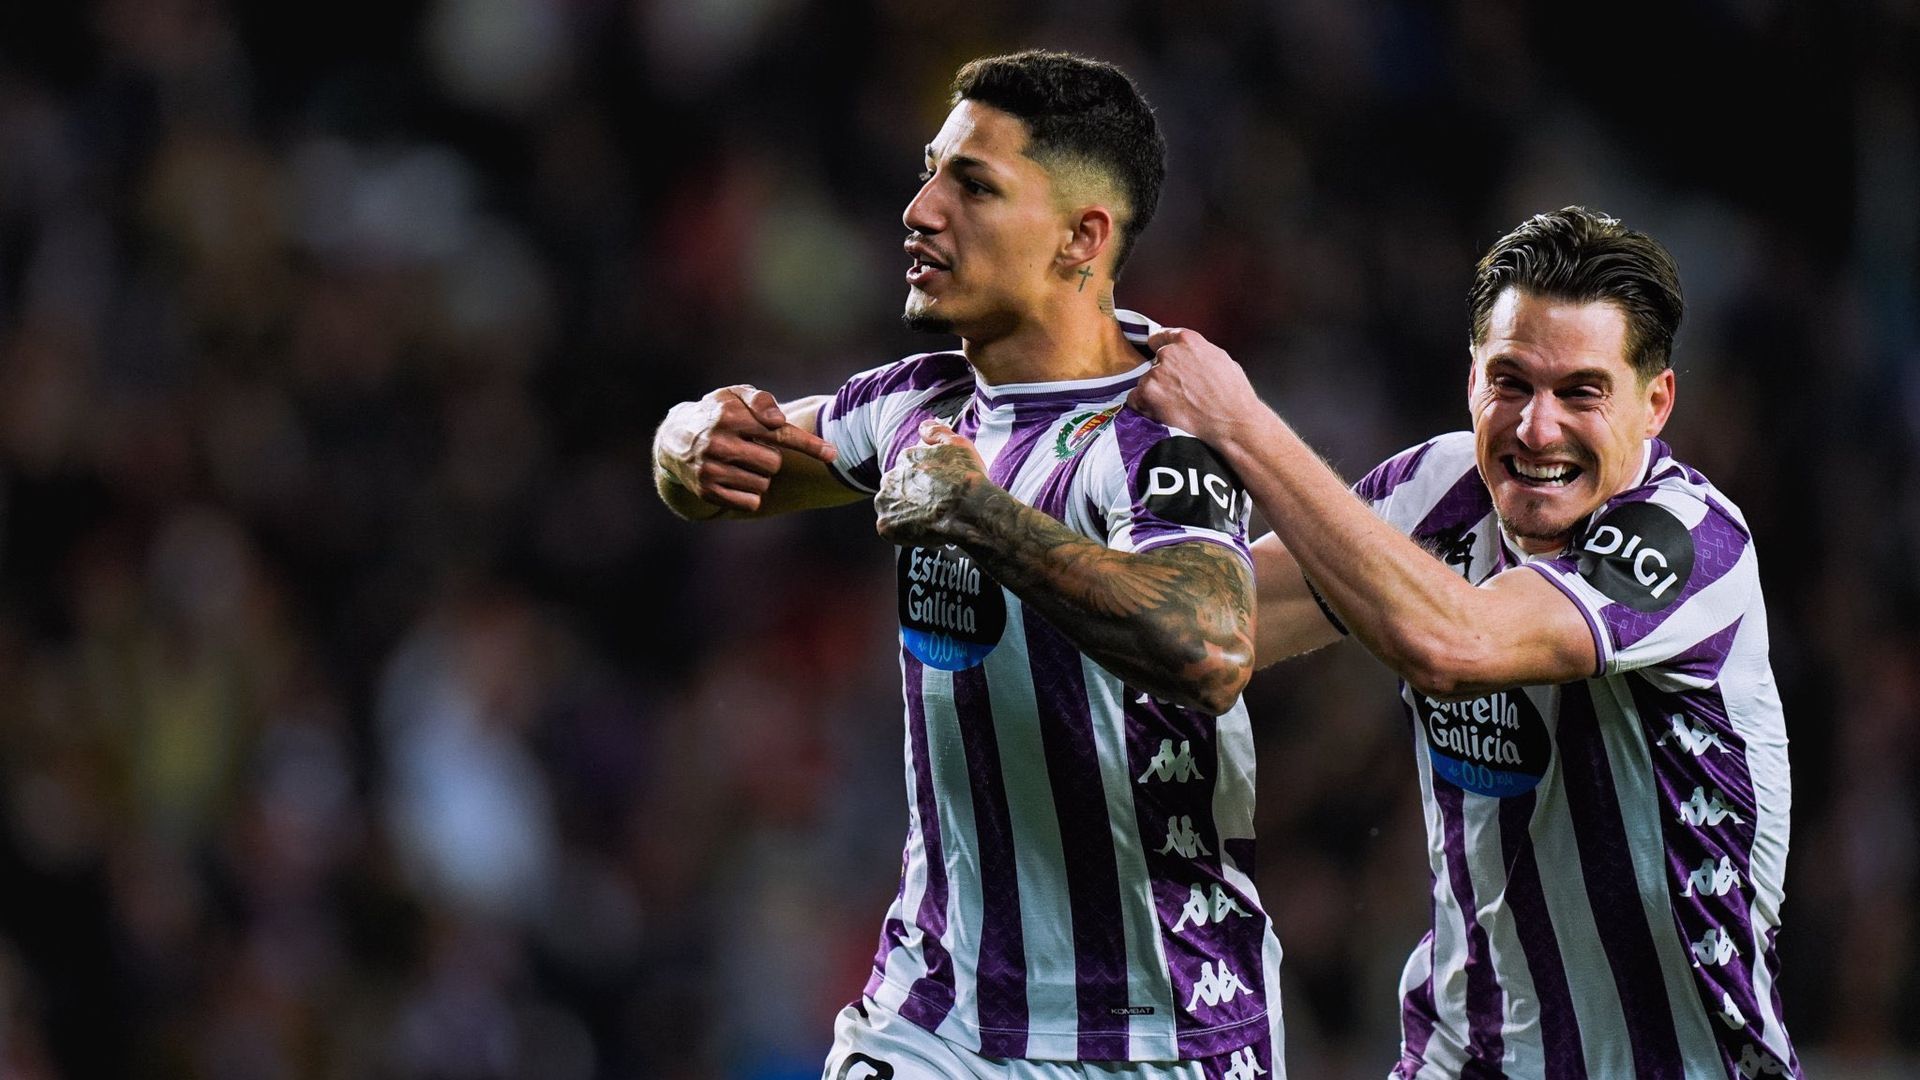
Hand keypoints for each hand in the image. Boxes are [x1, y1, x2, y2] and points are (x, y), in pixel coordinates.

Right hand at [654, 385, 837, 513]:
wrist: (675, 440)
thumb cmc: (717, 414)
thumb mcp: (734, 395)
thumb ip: (760, 401)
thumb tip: (778, 420)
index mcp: (730, 415)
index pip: (778, 433)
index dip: (808, 445)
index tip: (832, 455)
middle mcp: (719, 442)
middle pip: (773, 463)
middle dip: (769, 458)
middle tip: (752, 449)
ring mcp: (711, 468)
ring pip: (763, 484)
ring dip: (759, 476)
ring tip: (741, 463)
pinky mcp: (707, 490)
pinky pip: (751, 502)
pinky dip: (750, 495)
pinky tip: (735, 480)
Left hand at [875, 420, 994, 546]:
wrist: (968, 510)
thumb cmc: (966, 479)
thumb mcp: (958, 444)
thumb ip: (937, 432)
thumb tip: (923, 428)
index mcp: (906, 458)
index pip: (909, 469)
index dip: (924, 481)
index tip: (936, 489)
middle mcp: (891, 478)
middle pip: (897, 488)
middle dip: (911, 496)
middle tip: (933, 505)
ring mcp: (886, 502)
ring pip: (891, 507)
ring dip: (904, 513)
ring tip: (927, 519)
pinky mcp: (886, 525)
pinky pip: (891, 529)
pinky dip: (902, 532)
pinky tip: (922, 530)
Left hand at [1131, 328, 1260, 446]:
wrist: (1231, 419)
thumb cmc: (1232, 393)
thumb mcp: (1219, 358)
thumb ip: (1197, 353)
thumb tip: (1189, 357)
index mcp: (1186, 340)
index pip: (1160, 337)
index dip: (1160, 348)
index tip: (1157, 354)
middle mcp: (1168, 353)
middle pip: (1154, 362)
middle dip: (1163, 375)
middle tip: (1178, 391)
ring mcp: (1156, 373)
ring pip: (1146, 381)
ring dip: (1155, 392)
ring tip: (1175, 405)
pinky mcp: (1148, 393)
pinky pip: (1135, 398)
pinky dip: (1144, 406)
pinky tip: (1162, 412)